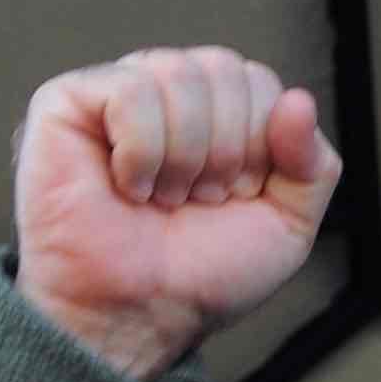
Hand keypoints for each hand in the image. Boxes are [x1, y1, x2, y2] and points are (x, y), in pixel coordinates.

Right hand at [12, 47, 340, 381]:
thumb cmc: (201, 274)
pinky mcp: (67, 102)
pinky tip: (127, 187)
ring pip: (179, 73)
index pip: (261, 82)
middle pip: (225, 69)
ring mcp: (116, 91)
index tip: (234, 198)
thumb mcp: (287, 226)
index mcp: (218, 111)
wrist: (139, 313)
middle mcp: (168, 92)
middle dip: (227, 150)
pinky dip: (142, 152)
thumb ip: (313, 165)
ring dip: (185, 157)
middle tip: (198, 200)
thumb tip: (298, 99)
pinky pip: (130, 92)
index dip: (261, 146)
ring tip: (163, 198)